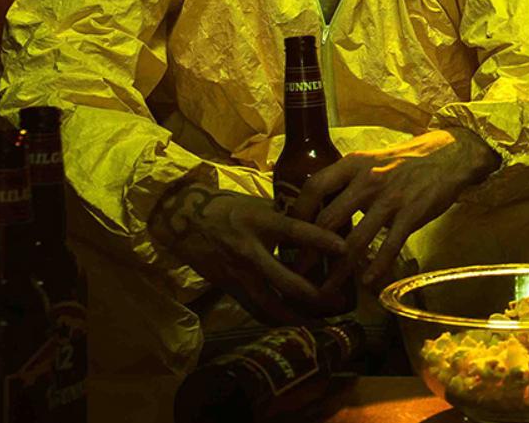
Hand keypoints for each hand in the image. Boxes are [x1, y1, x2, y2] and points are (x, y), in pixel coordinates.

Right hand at [148, 179, 346, 323]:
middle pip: (285, 279)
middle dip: (313, 294)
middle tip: (337, 301)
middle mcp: (250, 251)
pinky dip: (273, 317)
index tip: (344, 248)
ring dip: (295, 315)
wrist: (184, 221)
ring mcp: (238, 273)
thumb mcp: (258, 205)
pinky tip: (291, 324)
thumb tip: (318, 223)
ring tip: (318, 322)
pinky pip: (254, 308)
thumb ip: (285, 217)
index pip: (295, 231)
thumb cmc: (228, 207)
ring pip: (269, 303)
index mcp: (260, 222)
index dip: (320, 240)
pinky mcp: (229, 287)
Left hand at [290, 128, 499, 292]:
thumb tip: (318, 209)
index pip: (314, 187)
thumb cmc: (405, 161)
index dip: (297, 215)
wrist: (449, 155)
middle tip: (297, 274)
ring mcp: (390, 197)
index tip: (289, 237)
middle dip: (309, 252)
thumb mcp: (371, 161)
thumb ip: (346, 182)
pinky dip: (377, 267)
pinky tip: (368, 283)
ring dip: (338, 271)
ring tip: (325, 291)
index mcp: (353, 164)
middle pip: (329, 220)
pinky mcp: (412, 213)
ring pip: (356, 240)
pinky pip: (390, 246)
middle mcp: (368, 179)